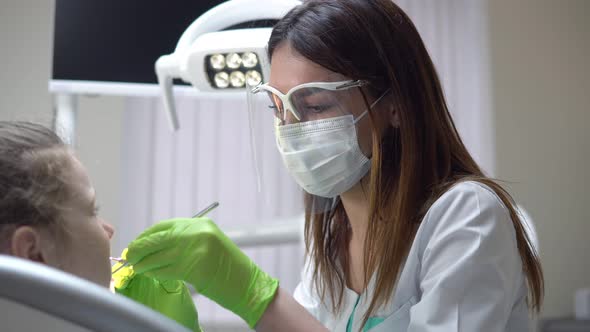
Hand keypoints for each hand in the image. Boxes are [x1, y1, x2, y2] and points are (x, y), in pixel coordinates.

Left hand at [125, 218, 278, 327]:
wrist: (246, 282)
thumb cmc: (227, 266)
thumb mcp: (207, 243)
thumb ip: (184, 239)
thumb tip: (154, 245)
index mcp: (199, 224)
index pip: (164, 226)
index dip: (146, 235)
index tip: (136, 243)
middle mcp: (196, 233)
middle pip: (157, 239)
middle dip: (140, 248)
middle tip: (130, 256)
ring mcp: (195, 250)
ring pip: (158, 256)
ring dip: (144, 263)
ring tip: (136, 268)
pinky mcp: (193, 268)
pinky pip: (165, 270)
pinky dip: (154, 272)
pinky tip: (149, 274)